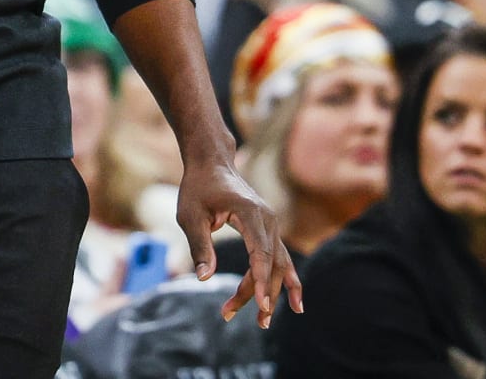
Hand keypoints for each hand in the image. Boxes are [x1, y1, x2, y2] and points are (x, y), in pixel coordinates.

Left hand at [178, 159, 302, 327]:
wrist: (212, 163)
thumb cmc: (198, 187)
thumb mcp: (190, 215)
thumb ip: (199, 246)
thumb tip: (204, 278)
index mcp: (251, 213)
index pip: (261, 253)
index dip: (261, 281)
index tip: (262, 306)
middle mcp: (268, 219)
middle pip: (269, 264)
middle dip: (256, 293)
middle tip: (228, 314)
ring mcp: (271, 224)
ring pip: (277, 265)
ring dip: (271, 292)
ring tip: (263, 321)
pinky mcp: (268, 230)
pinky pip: (279, 258)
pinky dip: (286, 280)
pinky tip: (295, 303)